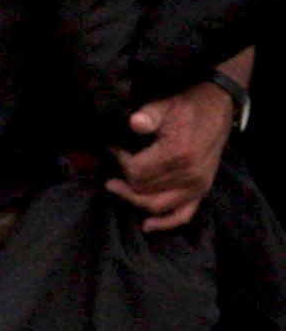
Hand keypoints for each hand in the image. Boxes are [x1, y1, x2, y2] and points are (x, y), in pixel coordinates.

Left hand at [112, 82, 234, 231]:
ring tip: (118, 189)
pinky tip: (147, 225)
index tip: (114, 149)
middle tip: (112, 170)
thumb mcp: (165, 105)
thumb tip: (133, 123)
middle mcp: (190, 175)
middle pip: (144, 190)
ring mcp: (197, 186)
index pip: (137, 172)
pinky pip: (183, 214)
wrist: (217, 110)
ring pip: (157, 205)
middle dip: (124, 181)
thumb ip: (148, 115)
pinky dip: (165, 223)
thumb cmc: (188, 108)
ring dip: (135, 200)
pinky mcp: (202, 190)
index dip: (120, 162)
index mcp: (179, 154)